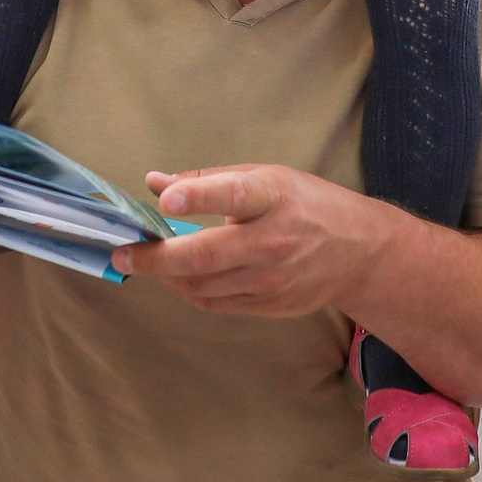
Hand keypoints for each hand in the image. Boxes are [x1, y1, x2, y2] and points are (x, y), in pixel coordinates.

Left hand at [110, 166, 392, 315]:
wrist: (360, 254)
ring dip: (166, 276)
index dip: (199, 195)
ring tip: (145, 261)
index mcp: (274, 197)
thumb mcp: (266, 176)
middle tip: (121, 254)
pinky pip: (214, 302)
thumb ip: (209, 180)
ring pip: (201, 285)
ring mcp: (272, 279)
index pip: (235, 194)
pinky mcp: (269, 305)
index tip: (165, 199)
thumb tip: (155, 183)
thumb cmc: (308, 205)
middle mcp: (273, 241)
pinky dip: (188, 289)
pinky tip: (176, 275)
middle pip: (205, 255)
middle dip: (155, 258)